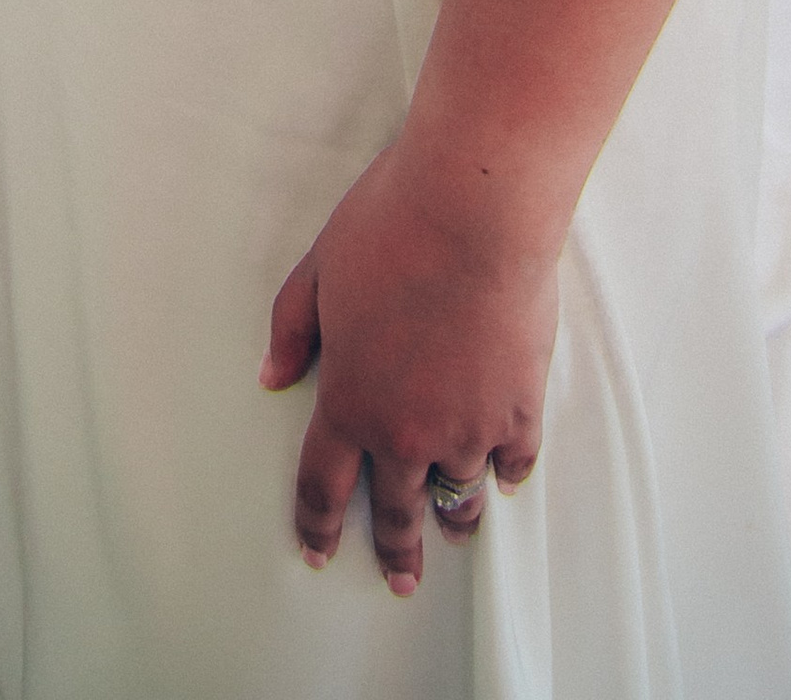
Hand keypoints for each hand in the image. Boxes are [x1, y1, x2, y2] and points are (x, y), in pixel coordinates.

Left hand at [259, 141, 553, 593]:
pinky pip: (514, 461)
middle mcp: (405, 433)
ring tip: (454, 533)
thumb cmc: (391, 227)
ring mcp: (466, 428)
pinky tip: (502, 475)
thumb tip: (272, 376)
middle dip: (394, 552)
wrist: (475, 210)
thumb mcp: (316, 272)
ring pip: (459, 497)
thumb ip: (292, 331)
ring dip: (454, 520)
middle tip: (399, 580)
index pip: (324, 486)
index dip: (318, 525)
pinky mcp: (518, 408)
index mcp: (349, 403)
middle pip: (397, 514)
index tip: (319, 553)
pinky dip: (506, 471)